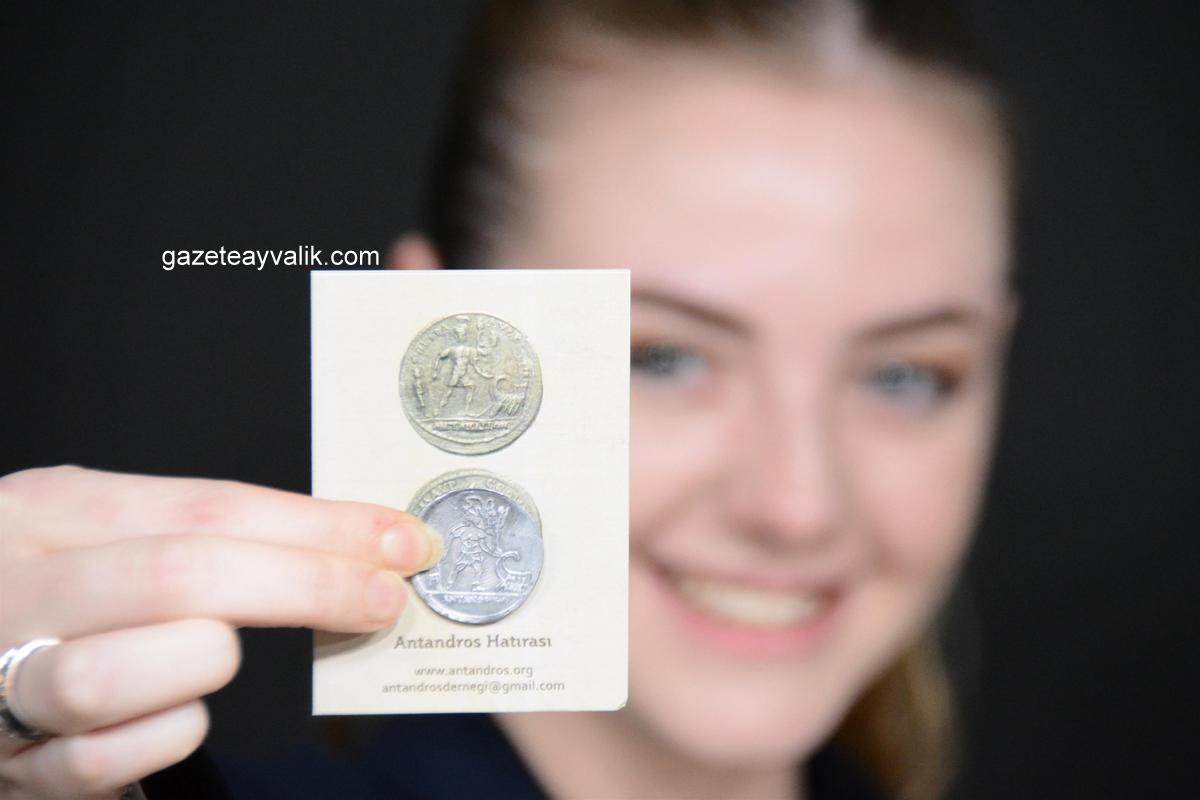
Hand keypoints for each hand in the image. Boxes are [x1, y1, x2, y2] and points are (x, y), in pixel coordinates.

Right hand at [0, 465, 440, 798]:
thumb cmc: (44, 594)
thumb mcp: (99, 535)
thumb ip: (201, 535)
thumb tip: (346, 547)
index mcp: (47, 512)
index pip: (208, 505)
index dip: (319, 526)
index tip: (398, 540)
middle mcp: (19, 588)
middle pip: (184, 575)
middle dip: (307, 585)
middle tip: (381, 598)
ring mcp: (3, 679)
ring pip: (122, 674)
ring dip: (205, 663)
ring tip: (218, 654)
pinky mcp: (14, 763)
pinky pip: (110, 758)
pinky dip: (164, 735)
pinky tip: (173, 712)